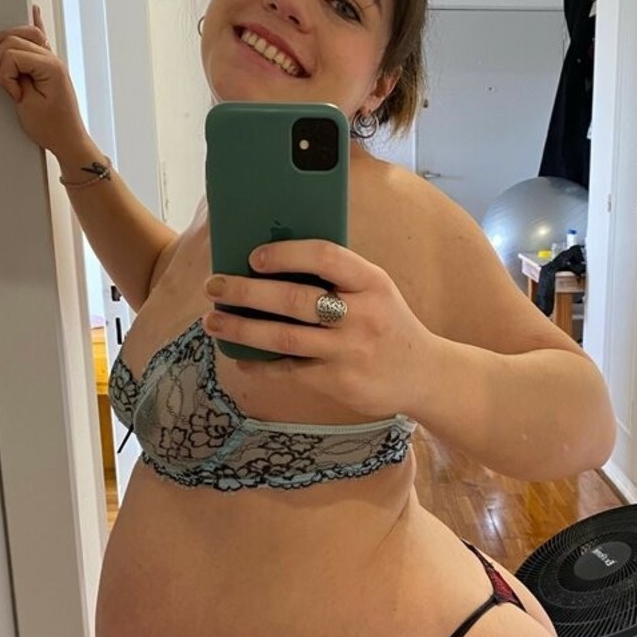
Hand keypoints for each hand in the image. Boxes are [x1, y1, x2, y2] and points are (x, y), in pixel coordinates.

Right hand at [0, 5, 87, 154]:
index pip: (13, 54)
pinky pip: (42, 41)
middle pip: (16, 41)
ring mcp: (53, 62)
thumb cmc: (53, 128)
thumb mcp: (26, 105)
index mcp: (51, 67)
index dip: (4, 74)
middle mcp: (54, 60)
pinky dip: (37, 25)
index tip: (10, 93)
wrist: (68, 141)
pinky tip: (35, 12)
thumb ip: (13, 80)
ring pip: (26, 35)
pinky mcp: (50, 68)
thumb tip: (3, 67)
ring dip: (6, 40)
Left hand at [202, 239, 436, 417]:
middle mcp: (362, 315)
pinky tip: (241, 357)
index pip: (326, 257)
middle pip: (295, 299)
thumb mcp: (376, 290)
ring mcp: (350, 351)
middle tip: (214, 287)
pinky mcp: (339, 382)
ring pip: (285, 337)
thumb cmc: (388, 323)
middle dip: (247, 291)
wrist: (423, 374)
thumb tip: (273, 262)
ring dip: (242, 328)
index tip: (254, 256)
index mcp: (372, 282)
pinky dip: (261, 364)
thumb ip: (338, 276)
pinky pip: (290, 370)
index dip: (287, 254)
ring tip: (213, 321)